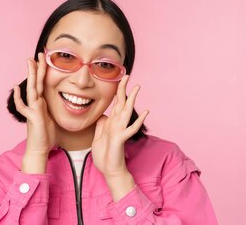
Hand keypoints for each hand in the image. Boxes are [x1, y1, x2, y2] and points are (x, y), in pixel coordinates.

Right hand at [13, 52, 55, 172]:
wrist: (39, 149)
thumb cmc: (46, 135)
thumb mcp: (52, 118)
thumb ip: (51, 109)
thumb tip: (57, 102)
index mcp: (41, 103)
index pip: (43, 83)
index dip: (44, 71)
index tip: (45, 59)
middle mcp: (36, 104)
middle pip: (37, 82)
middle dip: (37, 67)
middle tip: (38, 53)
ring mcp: (32, 109)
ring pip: (31, 89)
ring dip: (31, 75)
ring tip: (29, 62)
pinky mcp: (32, 117)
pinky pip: (23, 106)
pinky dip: (19, 97)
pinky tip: (17, 88)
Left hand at [91, 75, 148, 199]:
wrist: (109, 171)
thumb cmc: (105, 156)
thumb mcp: (98, 138)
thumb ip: (102, 126)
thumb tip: (104, 115)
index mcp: (112, 123)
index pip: (116, 104)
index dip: (118, 91)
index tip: (120, 78)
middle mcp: (118, 124)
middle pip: (122, 103)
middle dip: (124, 89)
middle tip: (128, 75)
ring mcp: (120, 130)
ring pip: (127, 112)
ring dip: (132, 99)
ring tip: (138, 88)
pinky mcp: (121, 139)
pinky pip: (130, 128)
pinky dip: (138, 121)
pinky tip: (146, 112)